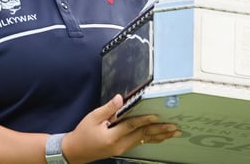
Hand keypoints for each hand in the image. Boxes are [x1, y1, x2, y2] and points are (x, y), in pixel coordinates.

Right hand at [62, 94, 180, 162]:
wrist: (76, 151)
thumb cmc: (83, 133)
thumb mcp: (92, 118)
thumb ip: (108, 108)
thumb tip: (120, 98)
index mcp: (111, 137)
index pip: (131, 126)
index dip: (144, 120)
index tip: (157, 115)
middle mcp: (120, 145)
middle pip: (142, 135)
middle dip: (159, 130)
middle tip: (173, 127)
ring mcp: (122, 148)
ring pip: (144, 140)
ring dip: (159, 136)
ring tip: (173, 133)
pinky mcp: (123, 149)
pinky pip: (140, 142)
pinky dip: (152, 139)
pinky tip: (160, 137)